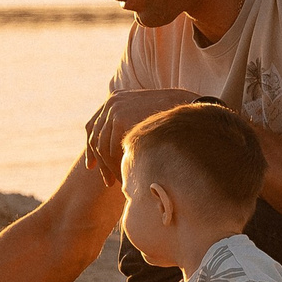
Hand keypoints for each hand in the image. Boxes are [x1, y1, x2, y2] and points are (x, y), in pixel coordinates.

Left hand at [84, 89, 202, 183]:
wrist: (189, 114)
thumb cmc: (174, 122)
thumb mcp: (149, 120)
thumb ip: (134, 127)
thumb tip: (123, 149)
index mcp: (117, 99)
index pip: (95, 125)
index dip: (92, 148)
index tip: (92, 167)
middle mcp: (112, 102)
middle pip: (94, 137)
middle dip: (100, 162)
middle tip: (108, 180)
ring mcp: (114, 108)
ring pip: (100, 146)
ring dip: (108, 167)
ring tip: (119, 182)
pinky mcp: (119, 118)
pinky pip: (107, 149)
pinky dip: (113, 165)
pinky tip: (123, 176)